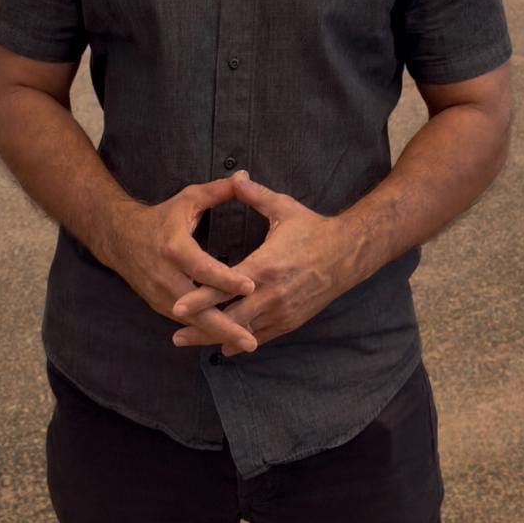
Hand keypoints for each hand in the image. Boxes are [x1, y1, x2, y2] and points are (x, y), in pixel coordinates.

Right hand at [106, 175, 257, 352]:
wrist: (120, 237)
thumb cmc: (162, 217)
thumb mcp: (188, 199)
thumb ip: (218, 190)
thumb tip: (245, 176)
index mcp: (174, 247)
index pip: (203, 268)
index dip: (226, 279)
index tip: (251, 286)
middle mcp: (166, 275)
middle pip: (197, 307)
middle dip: (225, 325)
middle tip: (252, 340)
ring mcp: (161, 294)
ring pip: (192, 320)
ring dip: (217, 333)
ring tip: (247, 342)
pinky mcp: (159, 304)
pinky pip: (186, 322)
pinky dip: (206, 331)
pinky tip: (227, 338)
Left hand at [171, 174, 356, 356]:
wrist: (348, 253)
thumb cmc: (313, 229)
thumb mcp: (283, 208)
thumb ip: (255, 195)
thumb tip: (235, 176)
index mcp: (265, 266)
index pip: (226, 286)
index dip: (200, 298)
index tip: (178, 306)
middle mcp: (272, 294)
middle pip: (231, 318)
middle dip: (201, 328)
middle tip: (175, 337)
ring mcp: (282, 310)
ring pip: (244, 332)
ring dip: (218, 337)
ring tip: (191, 341)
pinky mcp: (291, 320)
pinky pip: (262, 335)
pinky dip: (242, 341)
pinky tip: (224, 345)